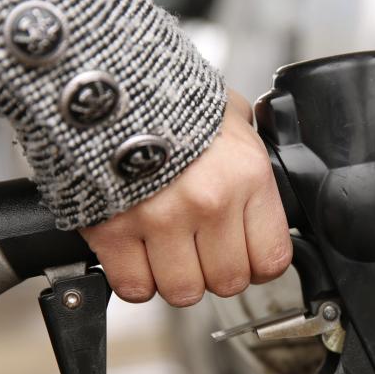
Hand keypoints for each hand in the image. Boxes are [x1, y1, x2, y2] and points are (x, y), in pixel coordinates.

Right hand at [79, 91, 292, 305]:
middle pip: (227, 282)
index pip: (271, 259)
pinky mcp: (114, 230)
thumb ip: (250, 152)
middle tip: (200, 249)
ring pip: (183, 291)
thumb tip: (265, 175)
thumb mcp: (228, 116)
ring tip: (166, 250)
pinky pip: (135, 287)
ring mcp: (161, 219)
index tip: (244, 255)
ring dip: (175, 278)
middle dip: (215, 271)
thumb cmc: (168, 98)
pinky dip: (135, 279)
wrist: (103, 82)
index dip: (257, 263)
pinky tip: (136, 254)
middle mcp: (209, 202)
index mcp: (246, 176)